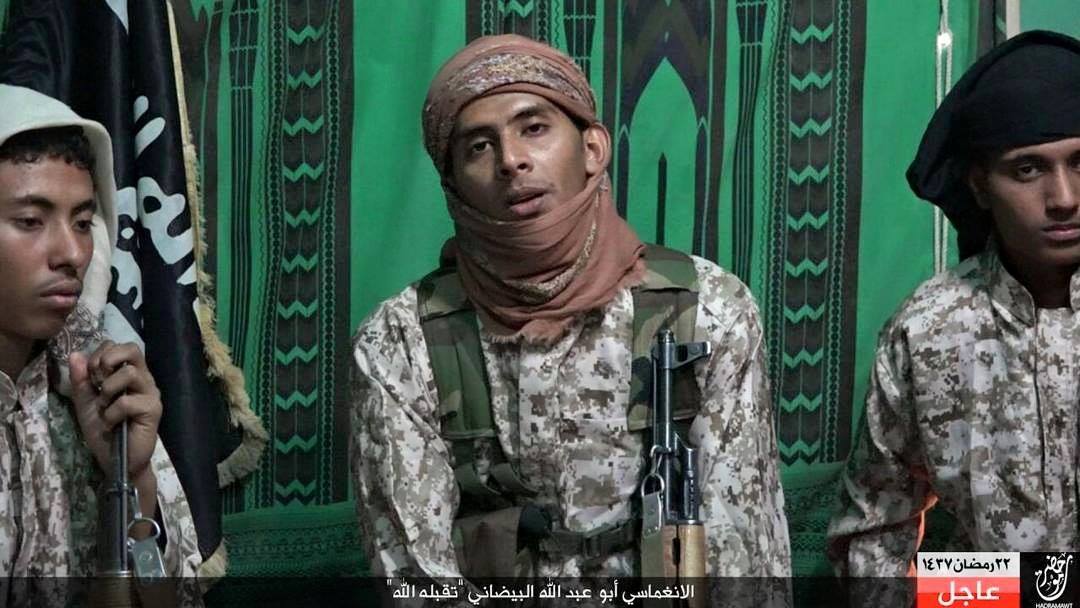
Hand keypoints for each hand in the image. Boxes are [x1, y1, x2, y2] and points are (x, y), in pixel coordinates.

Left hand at [69, 341, 161, 478]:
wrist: (115, 460)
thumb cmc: (103, 431)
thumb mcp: (85, 403)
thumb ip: (81, 380)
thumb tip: (75, 354)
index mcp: (130, 374)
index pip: (120, 346)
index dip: (101, 355)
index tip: (92, 376)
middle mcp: (144, 379)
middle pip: (132, 349)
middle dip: (107, 362)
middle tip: (99, 383)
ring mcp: (151, 394)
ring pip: (130, 373)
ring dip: (108, 390)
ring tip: (105, 407)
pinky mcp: (153, 411)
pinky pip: (127, 401)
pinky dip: (111, 414)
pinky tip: (112, 425)